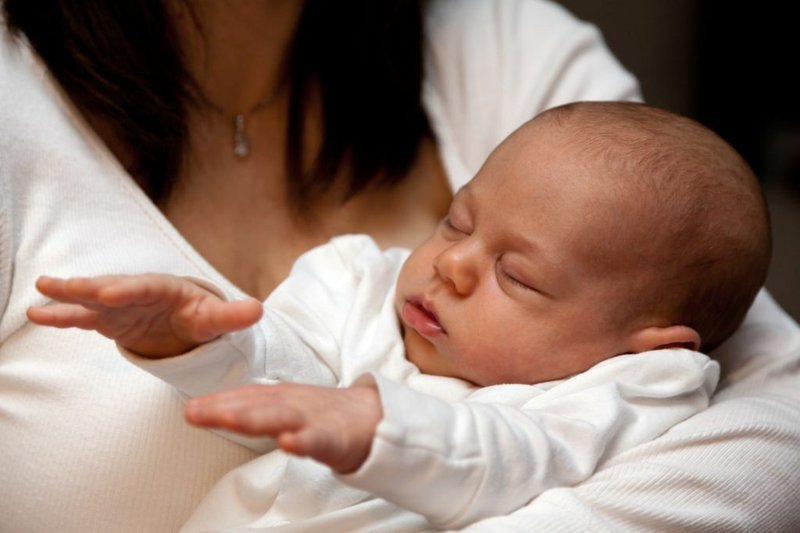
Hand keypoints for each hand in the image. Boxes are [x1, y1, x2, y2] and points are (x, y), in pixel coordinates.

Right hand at [27, 274, 262, 357]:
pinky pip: (82, 317)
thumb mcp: (216, 320)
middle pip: (113, 287)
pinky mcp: (107, 319)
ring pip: (91, 299)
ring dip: (68, 296)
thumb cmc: (199, 317)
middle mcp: (137, 292)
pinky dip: (62, 315)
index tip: (111, 292)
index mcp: (166, 289)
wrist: (183, 321)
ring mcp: (119, 306)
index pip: (147, 288)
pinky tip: (37, 313)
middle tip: (69, 286)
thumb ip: (233, 317)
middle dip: (91, 287)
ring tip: (42, 291)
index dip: (129, 290)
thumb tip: (258, 310)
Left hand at [185, 383, 382, 473]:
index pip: (245, 398)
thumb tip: (213, 410)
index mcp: (280, 399)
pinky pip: (317, 440)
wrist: (373, 418)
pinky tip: (288, 443)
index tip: (190, 409)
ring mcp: (313, 420)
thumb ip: (253, 409)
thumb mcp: (285, 408)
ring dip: (255, 418)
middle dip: (225, 408)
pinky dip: (303, 441)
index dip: (217, 402)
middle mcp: (293, 405)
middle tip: (195, 411)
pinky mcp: (333, 438)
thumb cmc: (323, 416)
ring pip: (281, 418)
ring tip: (229, 419)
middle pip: (256, 405)